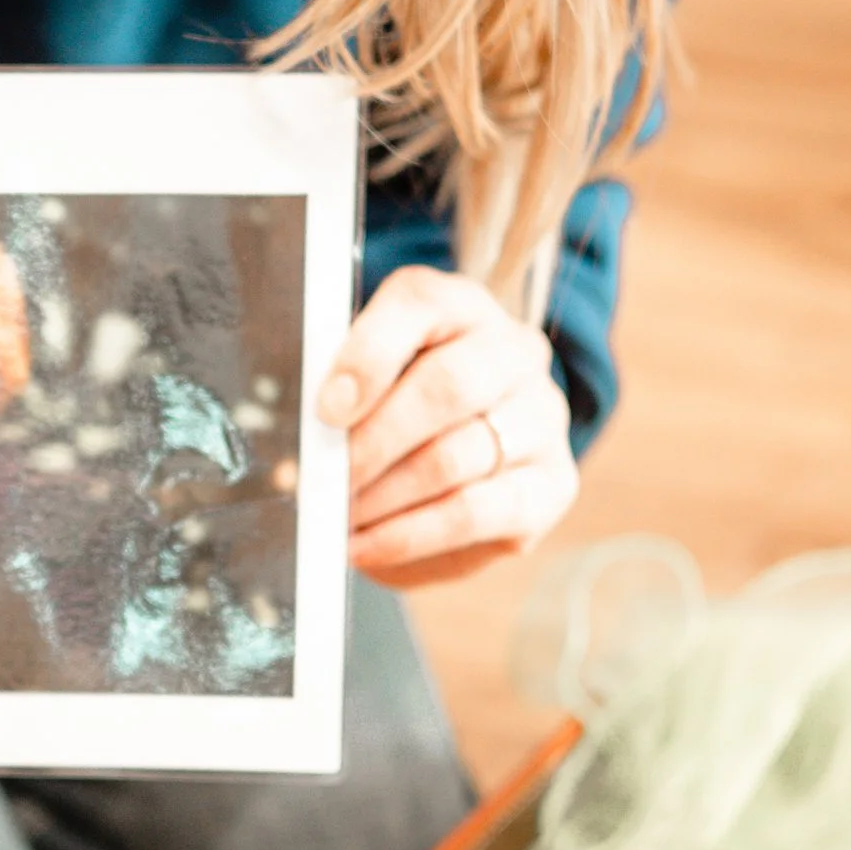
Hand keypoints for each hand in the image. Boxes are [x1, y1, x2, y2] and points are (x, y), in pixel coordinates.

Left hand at [317, 269, 574, 586]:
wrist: (468, 457)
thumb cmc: (400, 409)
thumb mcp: (368, 380)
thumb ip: (338, 388)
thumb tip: (298, 440)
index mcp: (461, 306)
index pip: (421, 303)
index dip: (368, 356)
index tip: (327, 409)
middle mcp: (513, 352)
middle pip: (448, 386)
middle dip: (372, 442)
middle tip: (324, 479)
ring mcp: (542, 417)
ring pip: (456, 456)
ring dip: (383, 497)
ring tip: (337, 517)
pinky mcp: (552, 484)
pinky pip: (475, 513)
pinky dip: (408, 535)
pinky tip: (366, 545)